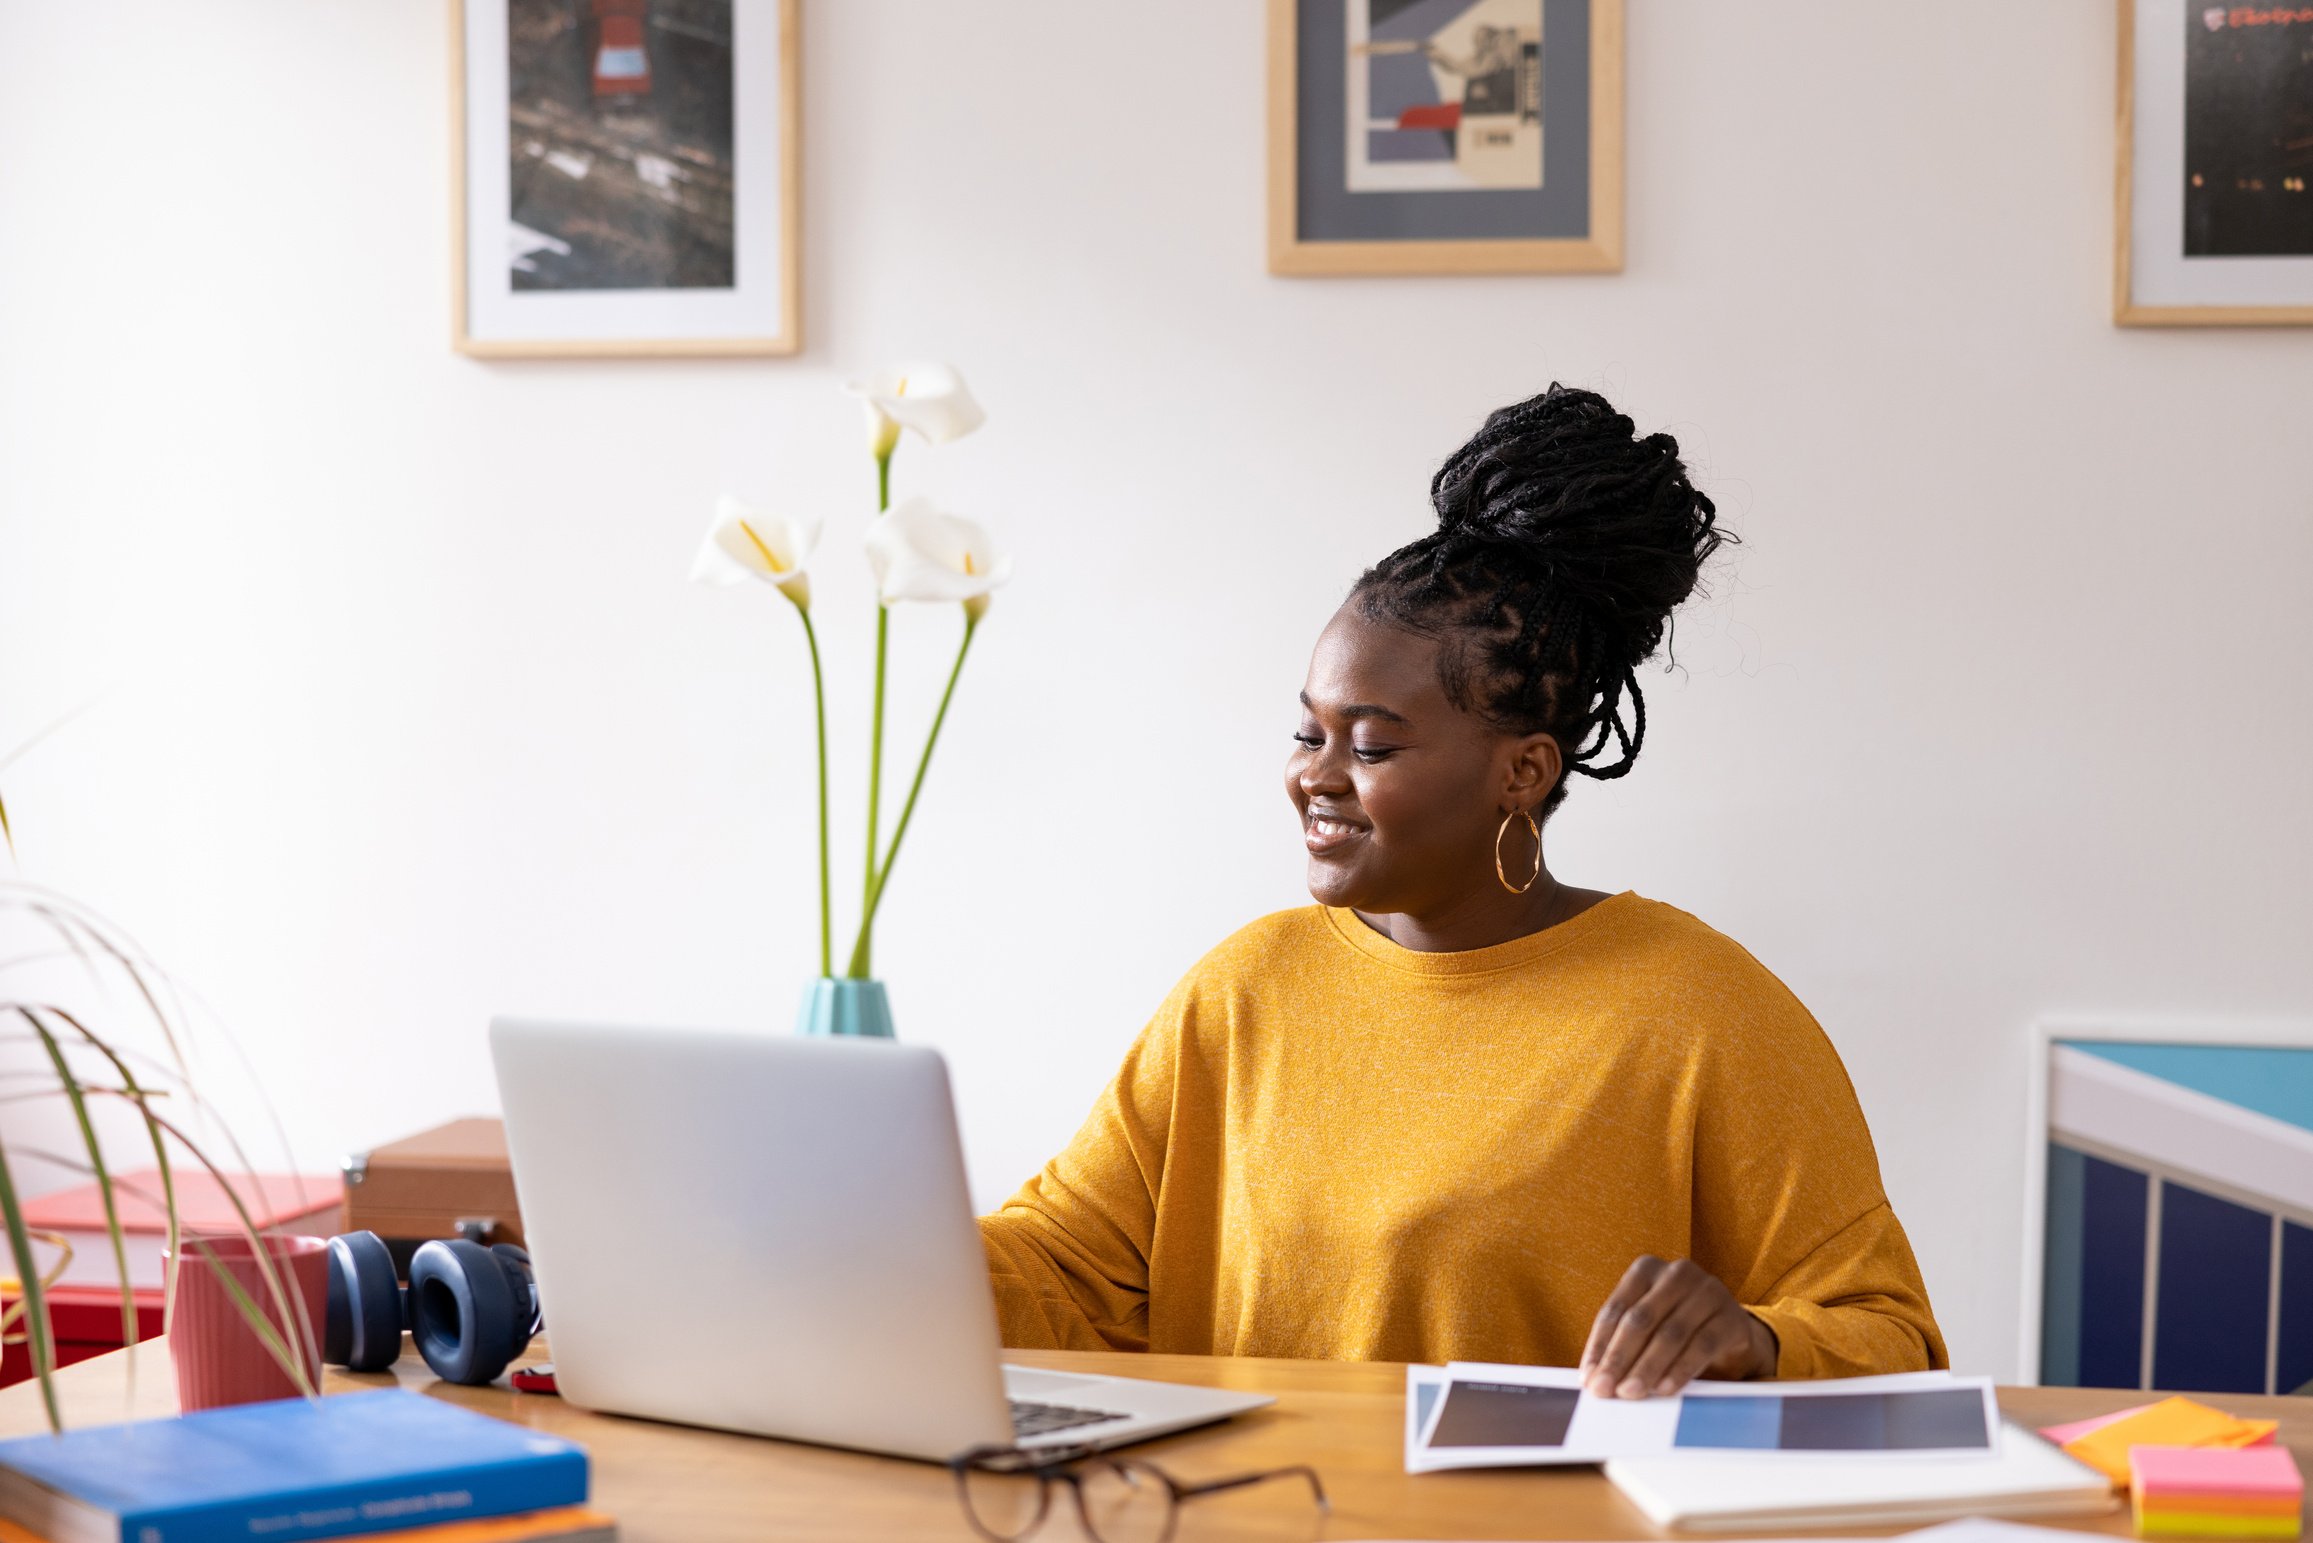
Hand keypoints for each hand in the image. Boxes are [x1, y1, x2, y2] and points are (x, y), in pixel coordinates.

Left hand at [1578, 1255, 1777, 1398]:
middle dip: (1619, 1358)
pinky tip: (1664, 1388)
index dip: (1599, 1345)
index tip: (1588, 1377)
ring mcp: (1708, 1292)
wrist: (1730, 1331)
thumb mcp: (1647, 1326)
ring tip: (1631, 1392)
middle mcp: (1677, 1273)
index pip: (1616, 1309)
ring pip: (1670, 1333)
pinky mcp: (1731, 1317)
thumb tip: (1593, 1378)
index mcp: (1646, 1269)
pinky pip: (1702, 1346)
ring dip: (1647, 1367)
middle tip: (1604, 1389)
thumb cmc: (1676, 1326)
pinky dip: (1680, 1369)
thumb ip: (1622, 1344)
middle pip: (1640, 1319)